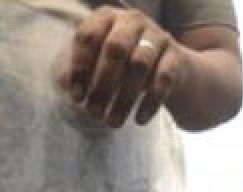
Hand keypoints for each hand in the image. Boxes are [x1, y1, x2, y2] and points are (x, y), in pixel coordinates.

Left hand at [58, 5, 186, 126]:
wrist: (174, 72)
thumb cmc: (126, 69)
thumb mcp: (101, 66)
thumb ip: (81, 73)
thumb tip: (65, 85)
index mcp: (107, 17)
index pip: (88, 36)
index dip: (79, 68)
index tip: (77, 97)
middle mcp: (133, 20)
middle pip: (115, 48)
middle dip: (102, 84)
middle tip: (94, 113)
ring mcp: (157, 36)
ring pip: (139, 65)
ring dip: (124, 98)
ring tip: (113, 122)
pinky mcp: (177, 56)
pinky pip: (163, 80)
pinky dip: (149, 103)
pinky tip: (139, 120)